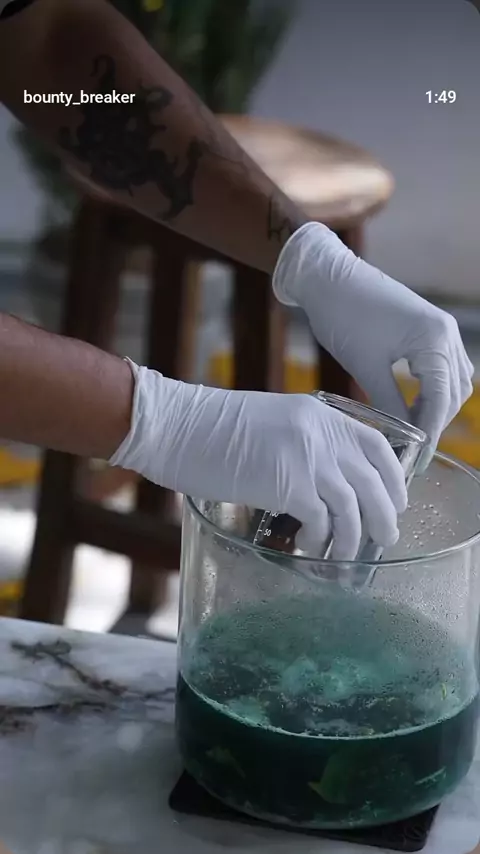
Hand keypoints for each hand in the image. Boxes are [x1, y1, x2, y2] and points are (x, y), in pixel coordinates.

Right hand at [109, 362, 406, 559]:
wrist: (175, 425)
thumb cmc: (211, 429)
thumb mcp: (272, 423)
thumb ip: (302, 443)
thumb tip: (322, 481)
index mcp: (320, 415)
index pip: (376, 446)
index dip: (393, 477)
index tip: (395, 500)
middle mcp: (322, 434)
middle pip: (374, 482)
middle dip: (384, 516)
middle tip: (383, 538)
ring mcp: (308, 458)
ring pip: (353, 509)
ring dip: (354, 539)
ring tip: (345, 558)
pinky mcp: (289, 485)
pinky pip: (322, 522)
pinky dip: (320, 542)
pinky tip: (309, 549)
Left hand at [273, 223, 473, 465]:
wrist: (327, 277)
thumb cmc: (344, 316)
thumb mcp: (366, 367)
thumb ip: (390, 404)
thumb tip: (404, 437)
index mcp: (434, 340)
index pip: (442, 399)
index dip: (431, 433)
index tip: (418, 459)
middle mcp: (446, 332)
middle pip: (454, 391)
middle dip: (436, 422)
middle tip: (412, 449)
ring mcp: (439, 328)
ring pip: (453, 379)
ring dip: (437, 406)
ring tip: (411, 430)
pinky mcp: (427, 327)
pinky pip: (442, 366)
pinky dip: (432, 388)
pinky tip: (411, 405)